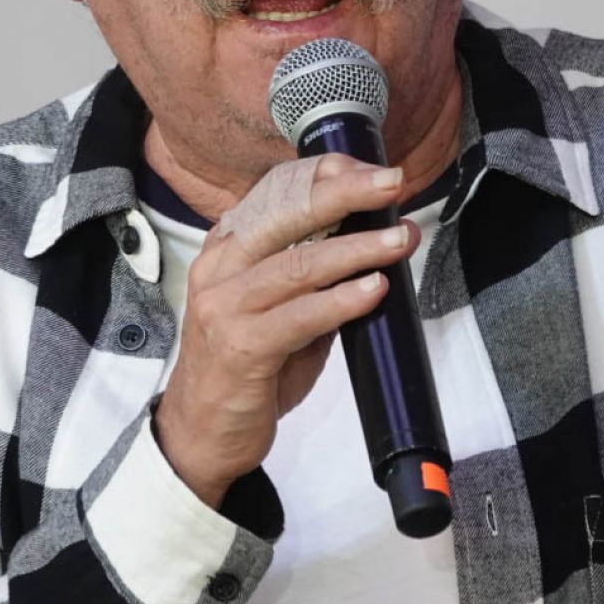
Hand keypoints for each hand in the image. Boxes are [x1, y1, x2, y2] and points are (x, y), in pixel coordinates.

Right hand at [154, 154, 419, 508]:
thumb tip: (377, 241)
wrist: (203, 432)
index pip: (276, 191)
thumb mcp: (277, 306)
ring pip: (298, 263)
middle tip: (393, 184)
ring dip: (358, 248)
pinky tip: (373, 289)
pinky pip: (299, 316)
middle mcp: (220, 267)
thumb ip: (313, 275)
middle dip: (346, 193)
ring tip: (400, 239)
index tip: (374, 172)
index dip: (327, 174)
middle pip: (286, 213)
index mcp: (228, 248)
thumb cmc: (249, 365)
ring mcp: (225, 306)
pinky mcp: (239, 347)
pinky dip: (341, 300)